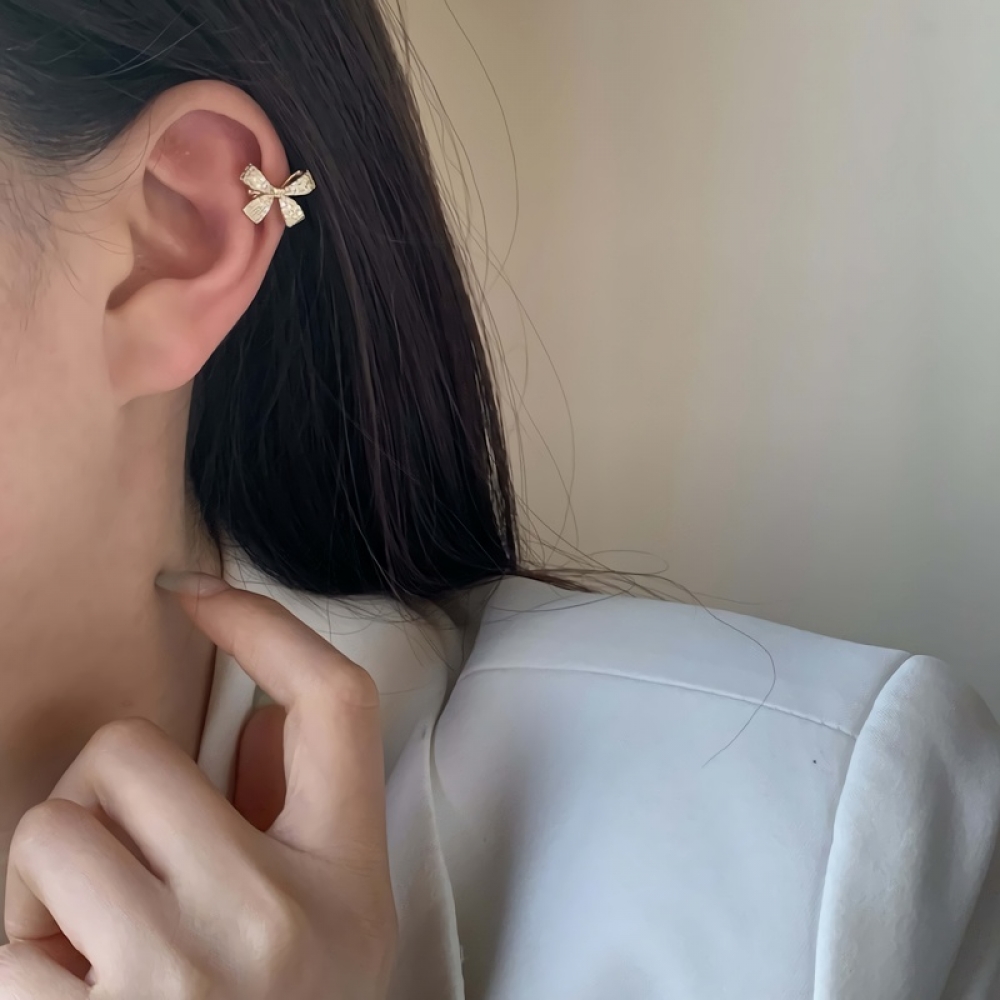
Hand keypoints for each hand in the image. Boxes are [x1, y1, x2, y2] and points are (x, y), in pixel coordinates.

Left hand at [0, 573, 395, 997]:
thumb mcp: (331, 923)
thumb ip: (298, 814)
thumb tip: (250, 720)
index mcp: (343, 875)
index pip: (333, 699)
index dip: (263, 624)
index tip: (195, 591)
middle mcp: (274, 918)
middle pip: (129, 754)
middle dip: (104, 798)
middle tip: (128, 874)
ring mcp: (179, 981)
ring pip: (48, 828)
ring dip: (45, 879)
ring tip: (90, 948)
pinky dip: (11, 958)